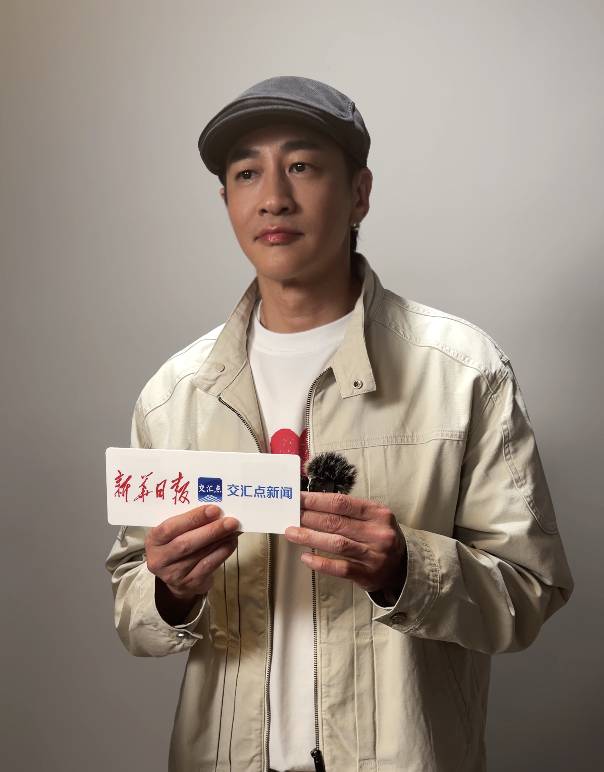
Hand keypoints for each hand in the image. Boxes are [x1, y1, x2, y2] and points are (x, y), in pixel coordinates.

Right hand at [145, 504, 240, 600]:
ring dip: (220, 540)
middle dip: (210, 530)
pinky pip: (209, 566)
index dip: (192, 518)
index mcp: (153, 541)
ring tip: (233, 529)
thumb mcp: (173, 532)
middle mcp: (160, 559)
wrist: (176, 576)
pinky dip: (222, 552)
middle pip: (185, 544)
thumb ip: (187, 522)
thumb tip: (215, 510)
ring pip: (200, 555)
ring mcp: (174, 574)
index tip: (213, 509)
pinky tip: (231, 542)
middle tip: (230, 521)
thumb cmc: (176, 544)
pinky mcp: (189, 583)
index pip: (170, 528)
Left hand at [285, 491, 406, 595]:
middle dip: (309, 517)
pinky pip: (340, 568)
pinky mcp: (367, 575)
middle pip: (337, 522)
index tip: (299, 498)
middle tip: (291, 515)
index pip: (342, 503)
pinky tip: (305, 557)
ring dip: (310, 537)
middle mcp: (378, 533)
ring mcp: (373, 555)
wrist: (402, 567)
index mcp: (378, 513)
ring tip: (292, 533)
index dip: (317, 500)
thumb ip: (349, 511)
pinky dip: (321, 562)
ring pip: (337, 544)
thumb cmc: (380, 537)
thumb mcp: (373, 518)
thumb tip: (313, 506)